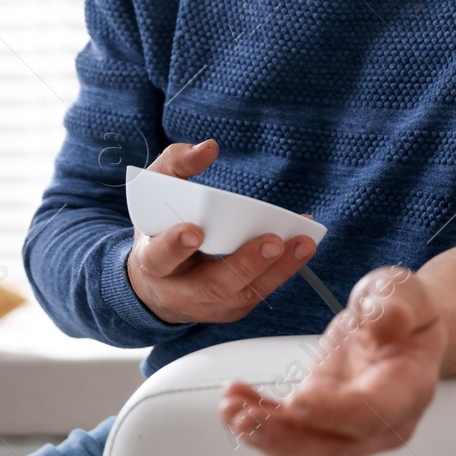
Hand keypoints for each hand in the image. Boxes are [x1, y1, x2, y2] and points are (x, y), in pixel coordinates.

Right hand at [125, 138, 316, 324]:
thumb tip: (209, 148)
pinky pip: (259, 292)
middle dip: (245, 263)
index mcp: (152, 261)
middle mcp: (179, 290)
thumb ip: (177, 165)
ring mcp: (208, 304)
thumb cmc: (159, 229)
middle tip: (272, 241)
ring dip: (277, 269)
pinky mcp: (231, 307)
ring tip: (303, 243)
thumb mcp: (156, 193)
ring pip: (243, 294)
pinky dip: (284, 269)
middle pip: (213, 284)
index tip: (195, 230)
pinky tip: (302, 247)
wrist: (159, 282)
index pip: (161, 257)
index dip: (175, 246)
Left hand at [218, 265, 447, 455]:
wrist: (402, 322)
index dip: (334, 412)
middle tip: (249, 417)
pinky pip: (288, 432)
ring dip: (264, 435)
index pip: (371, 413)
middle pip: (333, 447)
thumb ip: (395, 302)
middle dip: (286, 438)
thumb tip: (387, 316)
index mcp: (407, 389)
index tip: (299, 401)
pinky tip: (235, 404)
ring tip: (233, 410)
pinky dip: (260, 421)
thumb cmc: (406, 309)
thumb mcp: (404, 290)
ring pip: (305, 450)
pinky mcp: (321, 418)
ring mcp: (349, 426)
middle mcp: (380, 421)